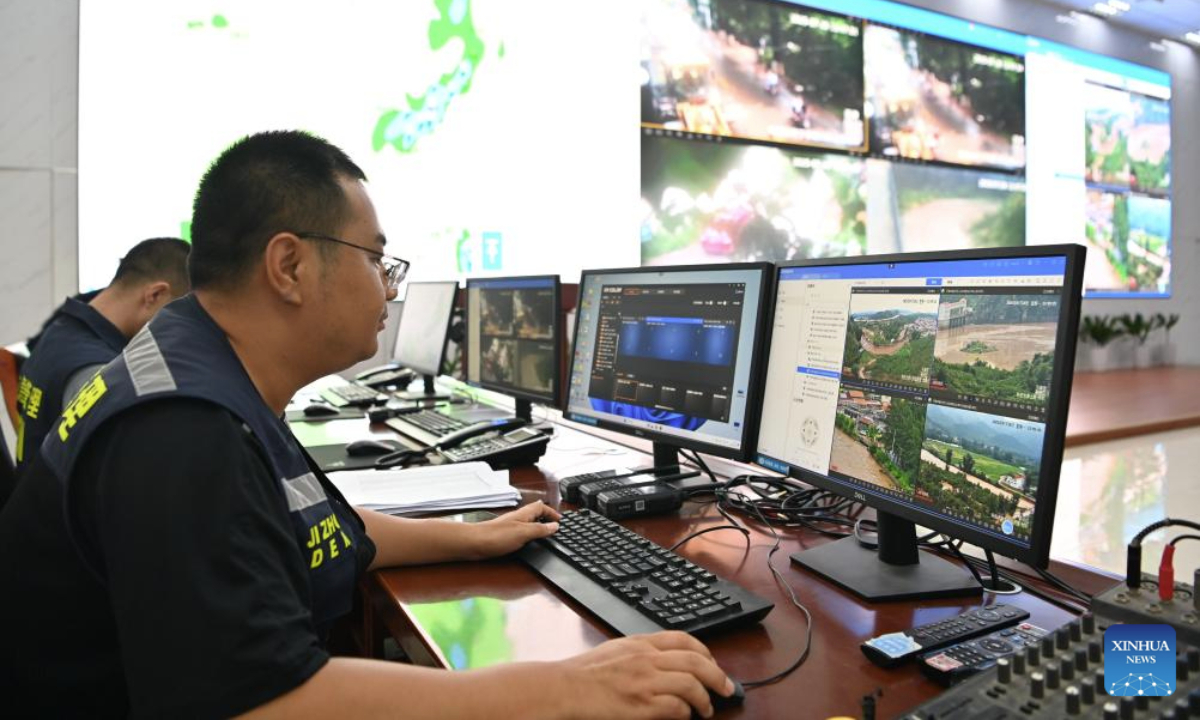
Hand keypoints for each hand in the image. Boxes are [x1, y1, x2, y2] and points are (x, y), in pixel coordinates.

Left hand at [470, 500, 560, 558]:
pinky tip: (528, 543)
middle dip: (545, 518)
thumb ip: (540, 529)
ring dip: (537, 526)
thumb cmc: (496, 536)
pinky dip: (528, 535)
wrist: (474, 543)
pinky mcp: (504, 536)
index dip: (552, 513)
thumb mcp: (524, 533)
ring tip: (545, 533)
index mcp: (524, 514)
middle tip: (554, 526)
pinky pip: (521, 532)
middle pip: (535, 513)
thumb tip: (554, 526)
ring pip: (528, 522)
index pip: (542, 508)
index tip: (560, 520)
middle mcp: (518, 518)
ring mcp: (510, 526)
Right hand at [558, 632, 734, 719]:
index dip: (706, 652)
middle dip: (717, 676)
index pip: (684, 640)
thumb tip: (666, 661)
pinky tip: (685, 717)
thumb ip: (642, 651)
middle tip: (726, 688)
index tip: (713, 664)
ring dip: (705, 699)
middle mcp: (647, 658)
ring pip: (691, 685)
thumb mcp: (617, 650)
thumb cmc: (585, 673)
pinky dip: (685, 713)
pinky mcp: (641, 705)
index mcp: (641, 642)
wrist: (564, 688)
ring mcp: (645, 681)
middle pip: (696, 661)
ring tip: (707, 709)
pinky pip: (676, 707)